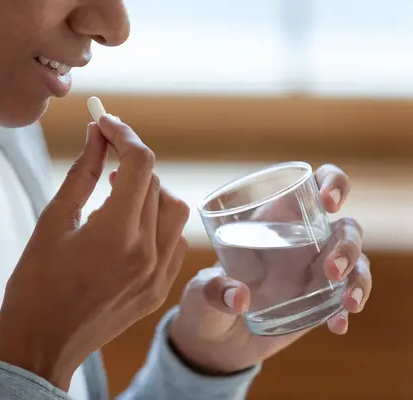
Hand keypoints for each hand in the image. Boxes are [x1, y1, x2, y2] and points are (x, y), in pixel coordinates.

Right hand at [0, 115, 189, 389]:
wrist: (41, 344)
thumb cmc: (35, 285)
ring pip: (175, 210)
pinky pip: (174, 241)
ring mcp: (158, 275)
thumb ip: (82, 173)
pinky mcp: (159, 289)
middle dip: (132, 161)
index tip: (104, 122)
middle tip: (105, 155)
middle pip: (157, 182)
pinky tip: (132, 226)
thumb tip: (96, 136)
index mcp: (116, 233)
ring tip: (120, 194)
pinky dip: (159, 222)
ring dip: (151, 191)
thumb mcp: (53, 221)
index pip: (139, 163)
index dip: (123, 134)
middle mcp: (147, 253)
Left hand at [169, 165, 370, 373]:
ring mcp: (314, 272)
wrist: (213, 341)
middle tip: (332, 270)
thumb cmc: (203, 301)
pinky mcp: (319, 302)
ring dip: (358, 278)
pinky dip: (346, 311)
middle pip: (345, 228)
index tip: (329, 202)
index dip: (331, 183)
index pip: (311, 187)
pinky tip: (338, 325)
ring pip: (356, 262)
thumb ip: (213, 291)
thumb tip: (238, 297)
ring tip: (348, 303)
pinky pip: (346, 299)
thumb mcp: (200, 293)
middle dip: (347, 245)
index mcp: (272, 220)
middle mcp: (300, 241)